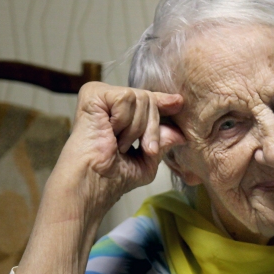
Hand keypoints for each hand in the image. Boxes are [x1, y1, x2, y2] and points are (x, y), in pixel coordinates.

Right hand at [59, 82, 185, 219]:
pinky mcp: (93, 92)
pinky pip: (126, 98)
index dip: (163, 102)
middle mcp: (109, 102)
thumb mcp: (146, 162)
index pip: (147, 101)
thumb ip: (161, 144)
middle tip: (140, 150)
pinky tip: (109, 133)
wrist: (93, 181)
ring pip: (141, 98)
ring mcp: (101, 95)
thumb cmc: (112, 178)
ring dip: (136, 130)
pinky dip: (124, 121)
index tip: (178, 103)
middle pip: (150, 99)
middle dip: (151, 129)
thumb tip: (180, 135)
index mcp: (119, 116)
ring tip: (118, 144)